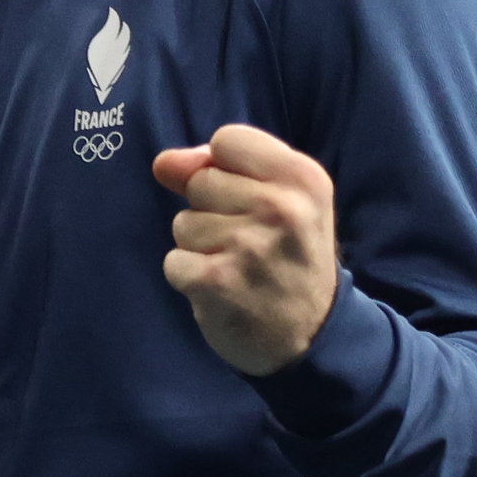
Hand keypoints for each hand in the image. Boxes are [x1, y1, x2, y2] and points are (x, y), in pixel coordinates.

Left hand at [153, 126, 344, 374]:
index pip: (226, 141)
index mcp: (302, 178)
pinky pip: (174, 261)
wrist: (313, 336)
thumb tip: (164, 162)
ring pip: (183, 223)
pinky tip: (222, 288)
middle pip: (199, 182)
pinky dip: (190, 277)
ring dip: (200, 247)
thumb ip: (219, 170)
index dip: (222, 168)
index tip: (247, 198)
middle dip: (211, 210)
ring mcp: (248, 246)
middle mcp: (280, 208)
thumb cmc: (290, 258)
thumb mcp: (280, 201)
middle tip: (249, 242)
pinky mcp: (217, 281)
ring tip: (237, 266)